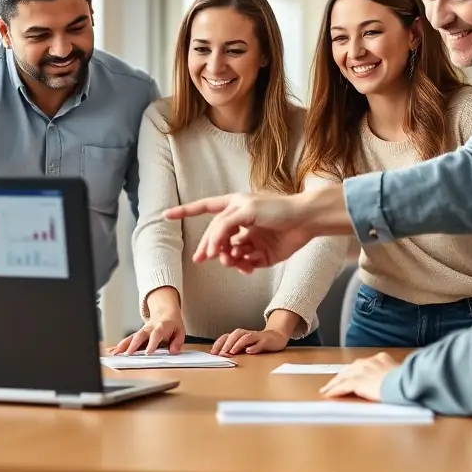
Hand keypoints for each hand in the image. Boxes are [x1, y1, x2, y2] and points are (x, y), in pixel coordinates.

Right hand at [109, 311, 185, 355]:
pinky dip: (121, 345)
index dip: (152, 343)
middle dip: (134, 344)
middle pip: (140, 335)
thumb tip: (173, 351)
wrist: (165, 311)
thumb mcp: (180, 330)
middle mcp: (150, 328)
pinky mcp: (138, 334)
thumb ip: (178, 342)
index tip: (148, 352)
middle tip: (128, 354)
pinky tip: (114, 351)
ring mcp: (143, 330)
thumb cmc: (172, 323)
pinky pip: (129, 339)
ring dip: (124, 345)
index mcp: (162, 326)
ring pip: (132, 336)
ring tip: (117, 353)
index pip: (156, 334)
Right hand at [163, 191, 321, 270]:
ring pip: (227, 253)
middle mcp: (239, 223)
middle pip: (214, 237)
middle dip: (209, 247)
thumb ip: (223, 226)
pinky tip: (247, 265)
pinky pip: (243, 263)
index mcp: (233, 206)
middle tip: (204, 259)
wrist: (306, 221)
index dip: (184, 211)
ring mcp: (249, 239)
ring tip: (233, 259)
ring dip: (227, 258)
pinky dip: (242, 265)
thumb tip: (211, 245)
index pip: (203, 208)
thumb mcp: (246, 211)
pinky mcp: (260, 255)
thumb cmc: (278, 209)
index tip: (166, 215)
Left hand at [211, 327, 288, 355]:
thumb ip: (235, 349)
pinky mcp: (266, 341)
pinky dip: (255, 347)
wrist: (277, 337)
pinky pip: (260, 342)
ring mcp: (257, 337)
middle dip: (227, 343)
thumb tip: (221, 357)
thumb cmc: (258, 342)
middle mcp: (247, 334)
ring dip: (238, 344)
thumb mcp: (245, 346)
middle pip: (236, 334)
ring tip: (232, 351)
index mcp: (240, 336)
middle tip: (222, 353)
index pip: (227, 336)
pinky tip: (250, 351)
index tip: (213, 353)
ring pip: (246, 337)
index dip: (219, 343)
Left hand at [319, 353, 398, 401]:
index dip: (354, 371)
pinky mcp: (358, 381)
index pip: (362, 365)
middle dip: (341, 376)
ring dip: (334, 384)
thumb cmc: (408, 381)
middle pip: (349, 369)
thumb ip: (392, 375)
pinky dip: (335, 390)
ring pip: (343, 377)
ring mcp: (362, 371)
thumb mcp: (400, 374)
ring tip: (327, 390)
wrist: (405, 383)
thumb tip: (395, 382)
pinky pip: (343, 386)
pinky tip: (329, 394)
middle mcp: (368, 362)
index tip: (350, 374)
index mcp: (380, 359)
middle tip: (333, 382)